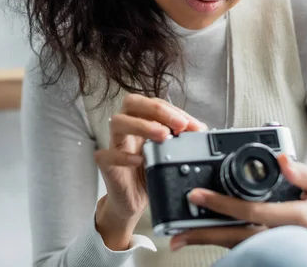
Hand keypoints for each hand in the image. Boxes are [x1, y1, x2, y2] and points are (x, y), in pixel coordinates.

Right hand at [94, 94, 206, 250]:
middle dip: (156, 109)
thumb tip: (200, 132)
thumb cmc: (149, 175)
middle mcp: (126, 129)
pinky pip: (106, 154)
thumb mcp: (169, 156)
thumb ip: (181, 142)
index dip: (174, 111)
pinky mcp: (106, 165)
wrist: (132, 203)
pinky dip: (122, 156)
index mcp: (141, 122)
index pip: (154, 104)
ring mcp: (114, 145)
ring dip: (141, 125)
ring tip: (162, 135)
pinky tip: (139, 160)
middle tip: (178, 124)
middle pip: (131, 102)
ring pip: (117, 122)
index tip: (194, 126)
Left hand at [170, 155, 306, 266]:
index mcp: (295, 218)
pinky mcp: (274, 252)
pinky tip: (204, 236)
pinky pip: (244, 248)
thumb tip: (282, 159)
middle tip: (177, 233)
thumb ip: (303, 173)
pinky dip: (223, 243)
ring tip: (181, 237)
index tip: (198, 195)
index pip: (251, 211)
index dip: (221, 204)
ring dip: (208, 242)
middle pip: (236, 238)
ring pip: (237, 246)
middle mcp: (282, 237)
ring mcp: (278, 248)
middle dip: (204, 234)